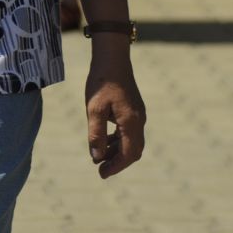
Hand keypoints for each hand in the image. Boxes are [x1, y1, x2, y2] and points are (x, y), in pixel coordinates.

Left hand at [84, 47, 145, 178]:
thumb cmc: (101, 82)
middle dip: (117, 162)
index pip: (128, 154)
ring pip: (131, 141)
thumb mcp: (94, 109)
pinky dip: (118, 140)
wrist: (112, 57)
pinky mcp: (133, 108)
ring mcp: (138, 114)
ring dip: (117, 151)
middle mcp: (139, 120)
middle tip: (100, 170)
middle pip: (133, 150)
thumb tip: (97, 157)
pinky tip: (104, 139)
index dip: (116, 167)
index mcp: (131, 122)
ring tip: (99, 156)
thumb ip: (96, 135)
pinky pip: (129, 131)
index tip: (101, 174)